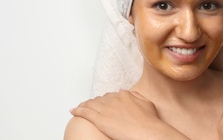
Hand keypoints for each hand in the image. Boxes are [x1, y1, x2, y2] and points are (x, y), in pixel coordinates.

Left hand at [70, 90, 188, 139]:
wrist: (147, 131)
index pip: (111, 95)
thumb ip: (135, 95)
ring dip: (84, 104)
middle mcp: (114, 100)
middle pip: (100, 99)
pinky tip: (72, 110)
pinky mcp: (101, 119)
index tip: (104, 102)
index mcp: (124, 95)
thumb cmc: (150, 121)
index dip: (106, 99)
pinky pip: (85, 113)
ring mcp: (107, 109)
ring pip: (91, 104)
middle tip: (90, 105)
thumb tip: (123, 90)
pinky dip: (78, 110)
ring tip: (78, 106)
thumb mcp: (146, 102)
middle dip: (94, 102)